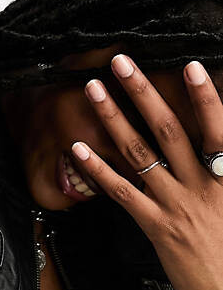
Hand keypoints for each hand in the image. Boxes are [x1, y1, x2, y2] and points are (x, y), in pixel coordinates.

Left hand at [73, 53, 222, 289]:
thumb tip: (222, 145)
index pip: (218, 129)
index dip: (204, 98)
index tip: (189, 67)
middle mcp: (200, 186)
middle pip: (168, 131)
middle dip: (143, 93)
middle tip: (122, 63)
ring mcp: (174, 205)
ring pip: (140, 154)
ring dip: (114, 119)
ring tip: (95, 92)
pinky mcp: (154, 226)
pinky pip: (122, 193)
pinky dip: (100, 170)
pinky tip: (80, 150)